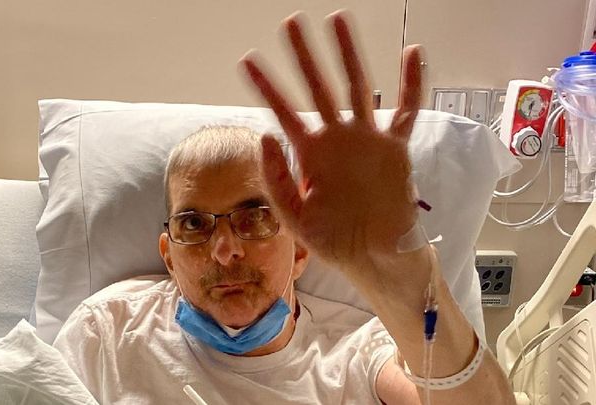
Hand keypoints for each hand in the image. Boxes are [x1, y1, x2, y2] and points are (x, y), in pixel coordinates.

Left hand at [240, 11, 423, 280]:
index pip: (283, 111)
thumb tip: (266, 136)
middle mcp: (336, 139)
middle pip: (318, 87)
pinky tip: (411, 53)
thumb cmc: (334, 239)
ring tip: (338, 21)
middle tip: (291, 22)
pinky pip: (406, 110)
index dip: (266, 87)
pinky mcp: (395, 148)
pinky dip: (411, 83)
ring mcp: (366, 139)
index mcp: (309, 154)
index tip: (248, 61)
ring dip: (348, 54)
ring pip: (357, 87)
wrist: (374, 256)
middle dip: (304, 56)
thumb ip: (276, 180)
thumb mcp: (294, 217)